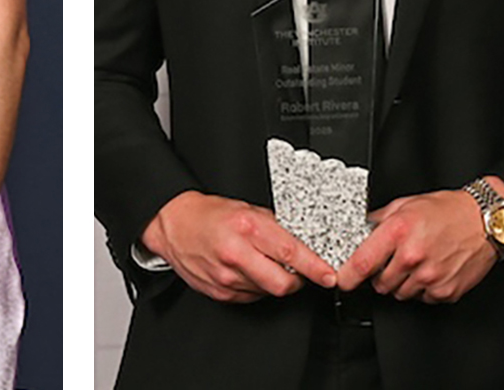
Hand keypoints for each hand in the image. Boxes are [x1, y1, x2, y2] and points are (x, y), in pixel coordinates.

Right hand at [141, 191, 336, 302]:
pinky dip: (256, 287)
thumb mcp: (245, 208)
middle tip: (300, 272)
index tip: (329, 275)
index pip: (291, 252)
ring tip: (262, 263)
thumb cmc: (208, 214)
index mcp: (247, 227)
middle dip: (297, 282)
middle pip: (283, 283)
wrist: (173, 224)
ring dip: (273, 282)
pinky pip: (250, 297)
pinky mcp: (220, 292)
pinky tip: (247, 271)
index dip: (315, 267)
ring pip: (268, 292)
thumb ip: (273, 226)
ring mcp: (227, 277)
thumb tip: (301, 242)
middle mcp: (237, 253)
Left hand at [336, 190, 496, 303]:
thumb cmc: (447, 210)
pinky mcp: (446, 291)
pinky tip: (429, 270)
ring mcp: (430, 276)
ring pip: (400, 293)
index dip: (348, 276)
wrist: (484, 221)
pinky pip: (423, 298)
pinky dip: (422, 289)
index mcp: (399, 232)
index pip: (364, 262)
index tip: (342, 281)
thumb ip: (381, 218)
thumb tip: (364, 228)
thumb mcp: (406, 203)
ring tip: (414, 263)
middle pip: (380, 283)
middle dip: (380, 275)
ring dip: (401, 283)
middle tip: (391, 261)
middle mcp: (413, 256)